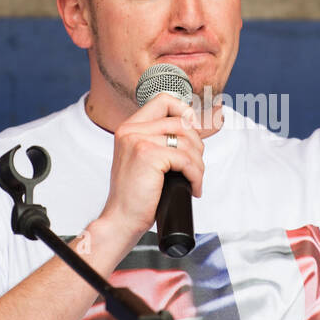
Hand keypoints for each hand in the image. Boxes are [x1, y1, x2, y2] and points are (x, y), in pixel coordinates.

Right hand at [97, 93, 203, 242]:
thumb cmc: (135, 195)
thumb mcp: (142, 159)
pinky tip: (193, 187)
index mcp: (129, 127)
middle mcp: (131, 130)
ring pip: (187, 141)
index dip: (184, 111)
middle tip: (194, 167)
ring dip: (198, 163)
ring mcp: (138, 140)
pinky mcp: (148, 155)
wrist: (121, 219)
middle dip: (196, 145)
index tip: (193, 131)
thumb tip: (191, 127)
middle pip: (181, 121)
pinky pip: (186, 159)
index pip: (163, 100)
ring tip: (194, 180)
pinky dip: (196, 175)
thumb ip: (157, 140)